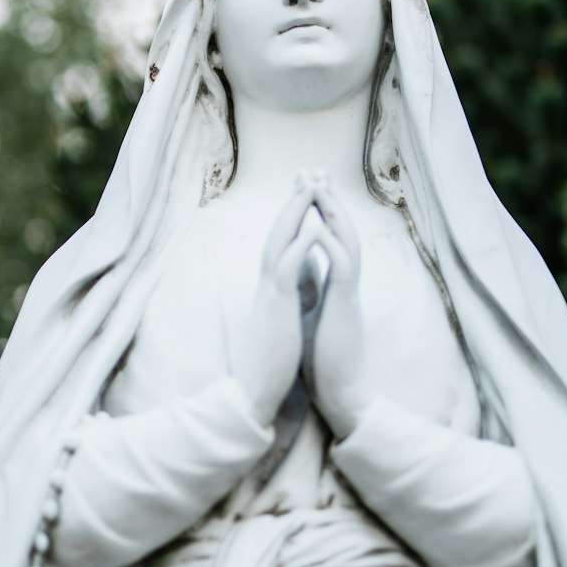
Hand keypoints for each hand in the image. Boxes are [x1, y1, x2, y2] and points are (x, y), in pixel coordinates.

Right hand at [230, 181, 316, 427]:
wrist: (252, 393)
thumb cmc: (269, 361)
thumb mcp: (282, 320)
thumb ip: (288, 295)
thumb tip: (297, 279)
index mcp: (271, 288)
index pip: (281, 242)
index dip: (293, 217)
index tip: (306, 193)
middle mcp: (267, 283)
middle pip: (279, 231)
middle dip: (294, 202)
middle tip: (307, 172)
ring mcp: (269, 292)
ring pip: (280, 241)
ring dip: (296, 211)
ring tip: (311, 184)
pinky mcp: (276, 307)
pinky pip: (289, 268)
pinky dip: (301, 244)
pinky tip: (315, 225)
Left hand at [308, 181, 373, 437]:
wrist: (342, 396)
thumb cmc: (327, 363)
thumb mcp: (315, 318)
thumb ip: (314, 293)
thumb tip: (305, 277)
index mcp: (336, 287)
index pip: (330, 239)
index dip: (319, 212)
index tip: (307, 187)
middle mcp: (346, 285)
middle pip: (342, 231)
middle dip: (328, 199)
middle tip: (316, 170)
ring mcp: (349, 294)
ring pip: (347, 241)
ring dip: (333, 213)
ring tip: (320, 186)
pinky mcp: (346, 307)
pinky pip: (342, 267)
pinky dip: (331, 244)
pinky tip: (319, 226)